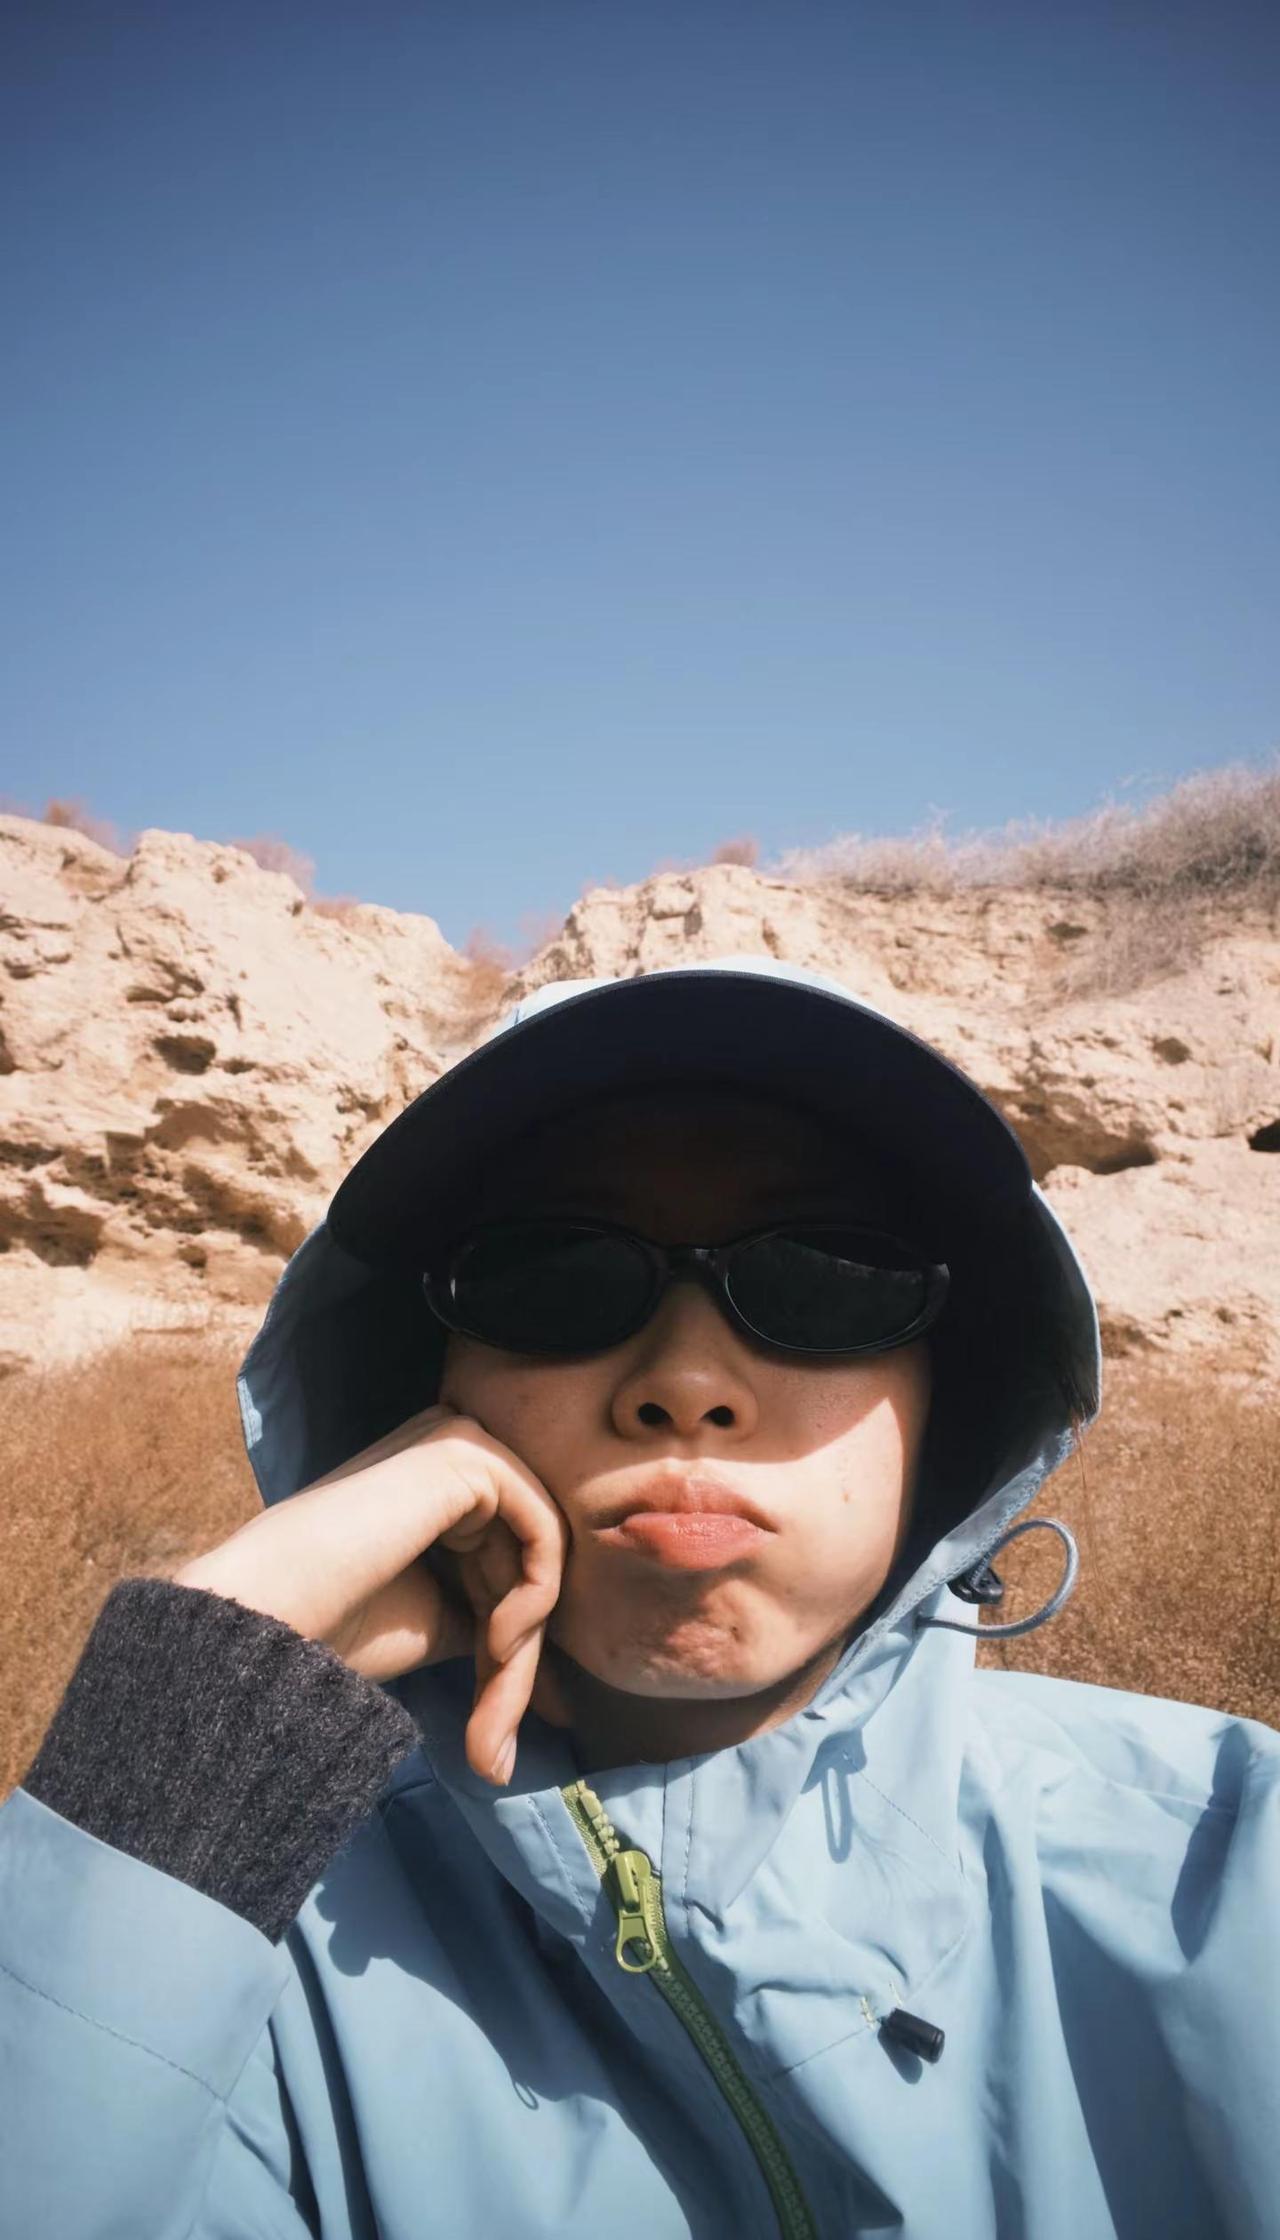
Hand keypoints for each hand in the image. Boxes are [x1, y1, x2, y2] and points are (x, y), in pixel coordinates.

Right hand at [173, 1403, 567, 1785]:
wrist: (267, 1613)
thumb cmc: (335, 1625)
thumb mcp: (437, 1623)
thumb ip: (495, 1628)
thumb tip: (563, 1696)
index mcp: (441, 1485)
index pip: (508, 1564)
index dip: (518, 1650)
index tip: (511, 1732)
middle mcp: (456, 1450)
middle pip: (526, 1563)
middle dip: (518, 1662)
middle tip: (495, 1749)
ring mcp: (460, 1441)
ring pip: (538, 1554)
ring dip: (524, 1644)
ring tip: (491, 1705)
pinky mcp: (466, 1451)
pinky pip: (542, 1531)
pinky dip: (534, 1597)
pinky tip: (495, 1642)